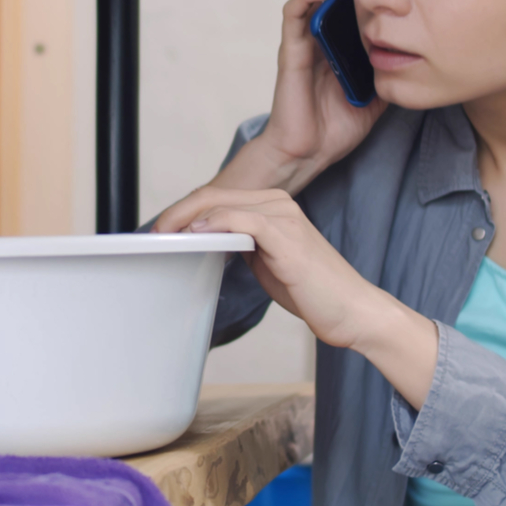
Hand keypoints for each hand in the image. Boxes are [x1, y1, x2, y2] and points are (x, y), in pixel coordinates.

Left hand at [158, 185, 439, 407]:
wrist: (352, 310)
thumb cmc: (313, 291)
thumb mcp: (268, 262)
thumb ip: (243, 246)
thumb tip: (209, 241)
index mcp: (274, 206)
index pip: (219, 198)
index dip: (184, 211)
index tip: (161, 230)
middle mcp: (278, 202)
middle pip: (214, 195)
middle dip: (178, 212)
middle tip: (153, 232)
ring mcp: (283, 215)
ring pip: (222, 203)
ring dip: (187, 218)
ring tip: (164, 235)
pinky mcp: (286, 235)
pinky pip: (242, 220)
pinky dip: (214, 224)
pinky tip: (196, 235)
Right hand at [227, 0, 385, 194]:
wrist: (310, 152)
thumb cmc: (336, 126)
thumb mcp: (378, 92)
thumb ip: (392, 70)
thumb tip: (422, 57)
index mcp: (338, 44)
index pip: (348, 2)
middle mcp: (318, 37)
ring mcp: (302, 42)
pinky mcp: (291, 51)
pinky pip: (294, 14)